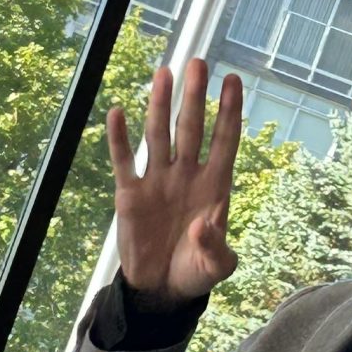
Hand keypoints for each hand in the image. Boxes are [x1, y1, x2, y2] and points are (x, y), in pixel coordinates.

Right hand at [108, 60, 240, 309]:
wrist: (161, 289)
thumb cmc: (194, 273)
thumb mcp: (215, 268)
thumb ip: (215, 248)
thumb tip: (202, 225)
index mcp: (213, 187)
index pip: (224, 141)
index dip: (228, 112)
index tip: (232, 80)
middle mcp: (185, 175)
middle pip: (191, 128)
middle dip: (195, 97)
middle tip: (198, 62)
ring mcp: (157, 182)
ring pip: (159, 136)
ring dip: (161, 106)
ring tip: (164, 74)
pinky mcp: (130, 195)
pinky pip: (124, 162)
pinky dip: (119, 139)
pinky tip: (118, 113)